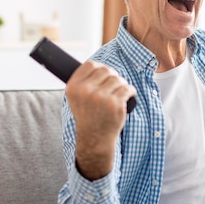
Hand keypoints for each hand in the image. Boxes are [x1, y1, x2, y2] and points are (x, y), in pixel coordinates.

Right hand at [65, 61, 136, 180]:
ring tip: (118, 94)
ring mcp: (101, 97)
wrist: (95, 138)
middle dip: (112, 76)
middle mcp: (86, 91)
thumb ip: (84, 82)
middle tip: (113, 86)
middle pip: (106, 70)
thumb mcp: (77, 98)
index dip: (99, 68)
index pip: (90, 65)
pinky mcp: (115, 104)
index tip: (104, 75)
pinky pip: (127, 88)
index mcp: (74, 87)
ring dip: (121, 85)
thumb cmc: (88, 116)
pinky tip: (128, 95)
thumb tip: (98, 66)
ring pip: (118, 79)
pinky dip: (130, 91)